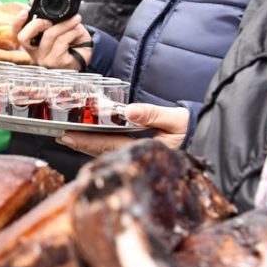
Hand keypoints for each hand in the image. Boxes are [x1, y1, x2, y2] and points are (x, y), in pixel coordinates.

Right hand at [11, 5, 90, 69]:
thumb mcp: (59, 24)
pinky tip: (77, 32)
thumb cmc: (72, 40)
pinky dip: (71, 32)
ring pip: (48, 35)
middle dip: (37, 23)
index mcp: (32, 41)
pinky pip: (61, 41)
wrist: (87, 54)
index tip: (25, 11)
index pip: (17, 32)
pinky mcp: (55, 62)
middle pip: (24, 37)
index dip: (17, 21)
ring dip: (64, 24)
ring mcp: (43, 59)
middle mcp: (34, 52)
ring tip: (75, 19)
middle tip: (50, 20)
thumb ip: (47, 14)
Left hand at [55, 103, 188, 156]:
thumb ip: (153, 114)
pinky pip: (112, 149)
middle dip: (80, 144)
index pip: (108, 145)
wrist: (206, 138)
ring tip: (67, 138)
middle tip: (60, 136)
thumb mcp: (175, 120)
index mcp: (143, 150)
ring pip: (105, 152)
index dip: (86, 141)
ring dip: (86, 145)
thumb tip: (128, 110)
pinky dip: (97, 144)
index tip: (67, 135)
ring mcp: (136, 155)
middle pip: (102, 151)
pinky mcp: (137, 152)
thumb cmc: (191, 129)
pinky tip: (86, 139)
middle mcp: (136, 155)